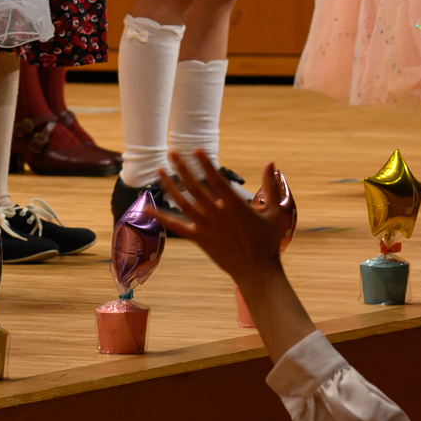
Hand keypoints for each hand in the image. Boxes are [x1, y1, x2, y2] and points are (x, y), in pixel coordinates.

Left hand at [153, 152, 294, 289]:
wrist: (257, 271)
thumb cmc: (268, 241)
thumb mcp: (274, 213)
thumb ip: (271, 186)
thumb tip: (270, 163)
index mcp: (235, 206)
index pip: (216, 180)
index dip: (205, 164)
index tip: (196, 150)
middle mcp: (217, 214)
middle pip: (195, 187)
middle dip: (182, 168)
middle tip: (172, 152)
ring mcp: (206, 226)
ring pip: (183, 202)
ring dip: (169, 185)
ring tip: (159, 170)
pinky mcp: (199, 238)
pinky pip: (176, 226)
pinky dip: (161, 216)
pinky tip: (146, 207)